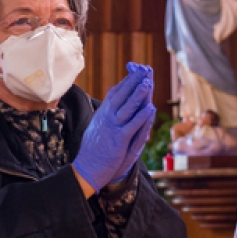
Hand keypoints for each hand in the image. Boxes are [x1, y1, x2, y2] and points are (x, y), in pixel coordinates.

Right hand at [72, 65, 152, 191]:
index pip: (115, 93)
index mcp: (102, 114)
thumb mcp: (98, 127)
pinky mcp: (118, 141)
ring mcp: (112, 128)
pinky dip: (141, 116)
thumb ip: (105, 115)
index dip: (126, 81)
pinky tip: (150, 108)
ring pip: (127, 108)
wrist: (86, 169)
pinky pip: (132, 126)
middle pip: (122, 95)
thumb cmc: (93, 149)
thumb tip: (110, 105)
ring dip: (138, 95)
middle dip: (134, 82)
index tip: (136, 70)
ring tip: (148, 82)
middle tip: (144, 69)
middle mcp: (106, 118)